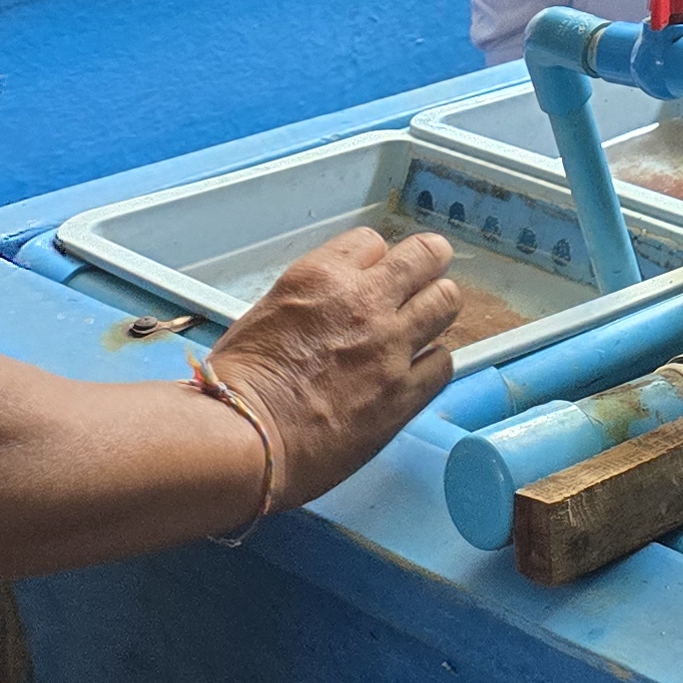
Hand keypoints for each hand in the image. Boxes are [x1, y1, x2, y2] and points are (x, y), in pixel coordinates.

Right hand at [202, 224, 465, 512]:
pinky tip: (411, 377)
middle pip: (427, 255)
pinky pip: (443, 362)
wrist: (243, 440)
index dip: (373, 262)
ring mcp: (390, 345)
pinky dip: (430, 366)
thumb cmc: (236, 386)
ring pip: (446, 301)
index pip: (373, 242)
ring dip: (433, 313)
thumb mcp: (266, 314)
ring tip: (417, 332)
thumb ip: (312, 301)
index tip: (368, 281)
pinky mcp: (405, 392)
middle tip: (414, 291)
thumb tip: (332, 309)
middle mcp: (363, 301)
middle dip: (423, 269)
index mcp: (321, 277)